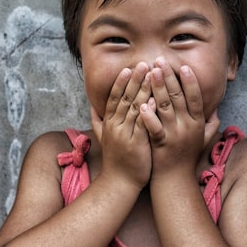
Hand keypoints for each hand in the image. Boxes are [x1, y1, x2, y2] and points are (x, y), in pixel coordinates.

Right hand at [92, 62, 152, 188]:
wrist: (118, 183)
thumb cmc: (116, 161)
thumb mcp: (103, 138)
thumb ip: (97, 121)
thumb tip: (91, 107)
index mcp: (109, 123)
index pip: (114, 98)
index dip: (121, 82)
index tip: (128, 68)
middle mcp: (115, 126)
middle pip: (125, 98)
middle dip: (134, 80)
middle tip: (143, 63)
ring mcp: (124, 134)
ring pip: (134, 107)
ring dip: (143, 90)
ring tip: (152, 75)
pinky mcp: (135, 144)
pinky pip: (141, 124)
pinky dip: (147, 111)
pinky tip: (155, 100)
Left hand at [140, 58, 209, 175]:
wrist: (175, 180)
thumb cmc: (187, 157)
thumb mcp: (203, 140)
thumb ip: (210, 125)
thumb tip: (216, 111)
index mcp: (197, 123)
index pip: (196, 97)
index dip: (190, 81)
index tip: (184, 66)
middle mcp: (187, 127)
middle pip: (178, 97)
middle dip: (169, 77)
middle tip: (160, 60)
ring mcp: (175, 135)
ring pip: (165, 107)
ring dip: (158, 88)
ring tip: (150, 72)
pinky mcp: (161, 144)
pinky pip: (155, 128)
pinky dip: (149, 116)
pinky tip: (142, 103)